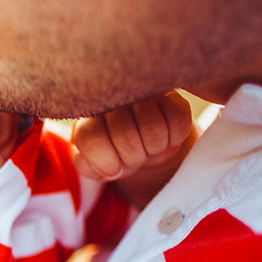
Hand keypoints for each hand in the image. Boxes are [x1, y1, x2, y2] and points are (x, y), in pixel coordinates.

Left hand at [70, 90, 193, 180]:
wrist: (140, 144)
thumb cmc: (111, 153)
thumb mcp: (92, 163)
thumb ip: (84, 164)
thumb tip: (96, 161)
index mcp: (87, 113)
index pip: (90, 137)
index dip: (106, 162)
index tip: (114, 169)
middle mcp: (113, 96)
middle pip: (124, 134)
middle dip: (132, 158)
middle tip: (134, 157)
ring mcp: (143, 92)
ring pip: (153, 127)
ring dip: (153, 149)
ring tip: (148, 148)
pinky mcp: (172, 95)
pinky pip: (178, 120)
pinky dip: (174, 139)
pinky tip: (166, 138)